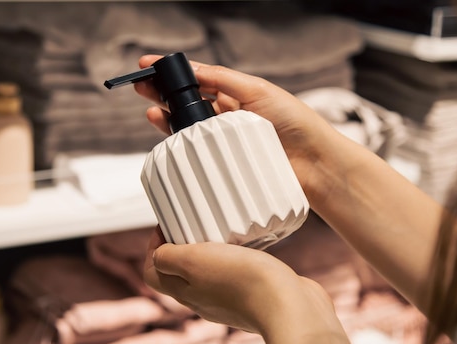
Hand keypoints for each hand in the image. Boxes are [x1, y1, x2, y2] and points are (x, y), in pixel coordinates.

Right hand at [134, 55, 332, 198]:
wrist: (315, 164)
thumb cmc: (295, 123)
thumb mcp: (259, 91)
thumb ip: (224, 81)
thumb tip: (193, 70)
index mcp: (236, 95)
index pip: (198, 80)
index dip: (173, 73)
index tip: (147, 66)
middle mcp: (228, 117)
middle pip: (187, 103)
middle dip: (163, 94)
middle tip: (141, 88)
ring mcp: (225, 141)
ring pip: (189, 128)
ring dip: (167, 118)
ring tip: (152, 112)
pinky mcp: (226, 164)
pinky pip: (198, 154)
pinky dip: (181, 145)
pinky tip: (169, 138)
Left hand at [143, 227, 336, 335]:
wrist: (289, 306)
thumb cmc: (242, 281)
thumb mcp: (193, 260)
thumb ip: (168, 257)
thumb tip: (157, 255)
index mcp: (185, 293)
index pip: (153, 274)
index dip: (153, 248)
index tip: (167, 226)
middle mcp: (204, 301)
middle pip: (179, 275)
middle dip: (182, 248)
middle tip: (194, 225)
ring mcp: (230, 303)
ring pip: (209, 276)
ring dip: (210, 254)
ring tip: (222, 232)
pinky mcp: (256, 298)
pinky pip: (238, 277)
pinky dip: (237, 261)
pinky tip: (249, 248)